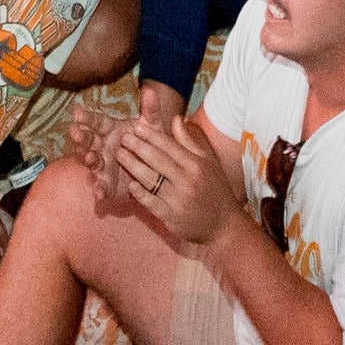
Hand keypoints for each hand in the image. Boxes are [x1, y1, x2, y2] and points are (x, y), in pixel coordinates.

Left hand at [105, 106, 247, 249]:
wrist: (224, 226)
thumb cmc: (216, 190)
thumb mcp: (208, 162)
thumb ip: (189, 141)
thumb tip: (176, 118)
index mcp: (196, 165)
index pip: (169, 146)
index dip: (151, 136)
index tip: (136, 127)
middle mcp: (187, 180)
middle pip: (157, 160)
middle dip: (138, 147)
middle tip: (123, 138)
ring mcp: (178, 200)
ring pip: (151, 180)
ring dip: (133, 166)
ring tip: (120, 156)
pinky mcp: (171, 218)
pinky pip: (151, 203)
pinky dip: (139, 193)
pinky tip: (130, 185)